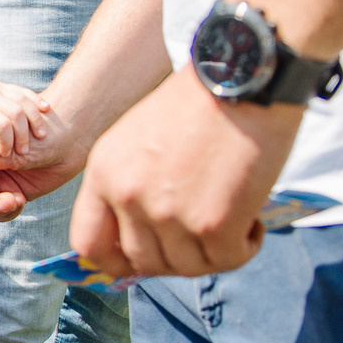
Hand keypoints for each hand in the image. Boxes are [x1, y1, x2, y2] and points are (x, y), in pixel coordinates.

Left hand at [0, 81, 48, 159]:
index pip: (1, 124)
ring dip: (34, 117)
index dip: (7, 143)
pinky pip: (21, 91)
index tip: (5, 157)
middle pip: (16, 111)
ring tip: (41, 135)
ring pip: (22, 98)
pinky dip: (34, 101)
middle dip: (25, 133)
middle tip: (26, 151)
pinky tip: (46, 111)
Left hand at [67, 73, 303, 278]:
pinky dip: (245, 246)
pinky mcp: (213, 222)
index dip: (114, 262)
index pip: (88, 243)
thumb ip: (129, 184)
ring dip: (213, 253)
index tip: (139, 261)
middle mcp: (128, 196)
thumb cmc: (199, 103)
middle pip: (142, 261)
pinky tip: (253, 221)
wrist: (244, 76)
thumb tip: (138, 237)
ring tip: (234, 219)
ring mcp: (168, 213)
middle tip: (204, 238)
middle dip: (176, 258)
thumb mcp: (139, 138)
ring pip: (187, 266)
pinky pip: (226, 259)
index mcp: (103, 173)